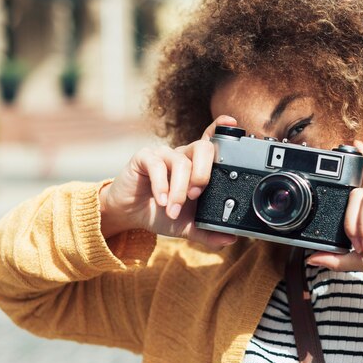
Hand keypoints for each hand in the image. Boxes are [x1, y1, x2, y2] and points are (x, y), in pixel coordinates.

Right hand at [99, 115, 238, 249]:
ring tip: (173, 210)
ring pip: (180, 162)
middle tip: (197, 196)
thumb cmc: (161, 213)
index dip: (221, 129)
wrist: (130, 215)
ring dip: (179, 190)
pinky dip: (162, 185)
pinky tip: (162, 201)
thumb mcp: (188, 226)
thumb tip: (231, 239)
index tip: (231, 122)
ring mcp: (164, 154)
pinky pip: (157, 165)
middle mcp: (183, 155)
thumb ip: (209, 233)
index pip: (212, 141)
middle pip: (203, 148)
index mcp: (197, 166)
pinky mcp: (144, 157)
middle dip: (204, 172)